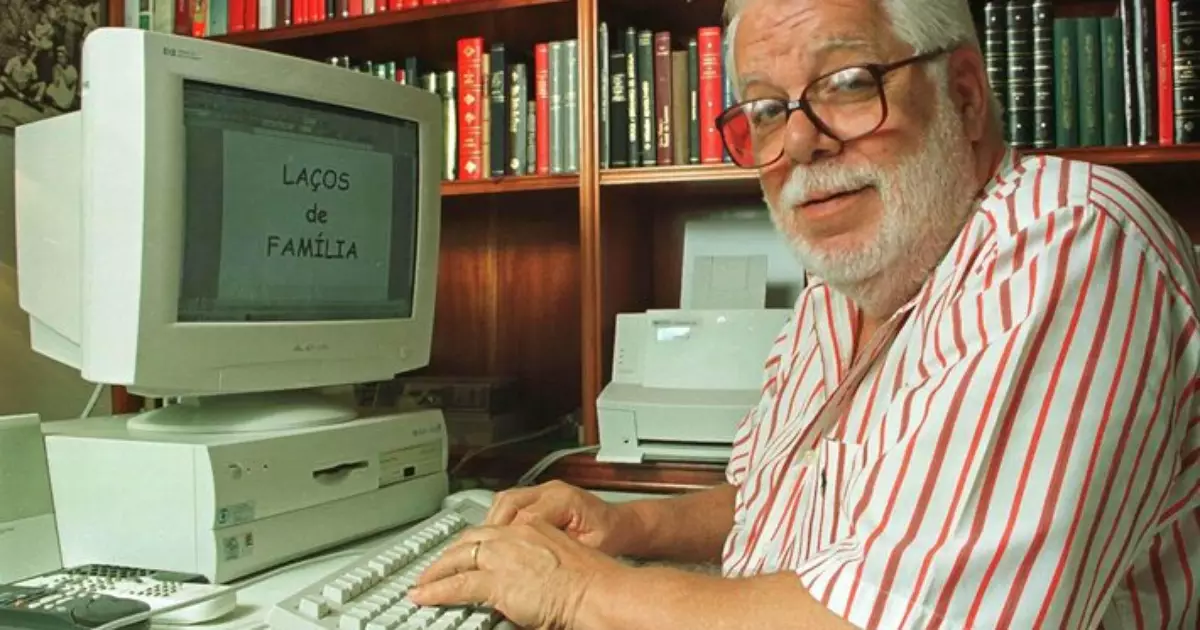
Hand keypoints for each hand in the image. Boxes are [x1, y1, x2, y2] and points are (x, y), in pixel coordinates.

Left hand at [408, 519, 626, 629]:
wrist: (595, 591)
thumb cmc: (588, 581)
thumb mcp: (557, 560)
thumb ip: (534, 562)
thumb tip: (523, 578)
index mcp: (530, 525)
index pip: (491, 530)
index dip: (471, 543)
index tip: (462, 552)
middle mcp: (512, 534)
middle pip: (468, 540)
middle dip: (448, 554)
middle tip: (434, 568)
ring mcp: (502, 556)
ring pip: (457, 559)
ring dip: (436, 571)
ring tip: (423, 583)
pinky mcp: (496, 580)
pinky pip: (456, 585)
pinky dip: (436, 591)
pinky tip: (424, 596)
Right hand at [484, 481, 630, 554]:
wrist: (622, 524)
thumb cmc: (611, 535)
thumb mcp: (589, 547)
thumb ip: (560, 551)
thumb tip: (535, 562)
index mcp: (564, 499)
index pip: (523, 516)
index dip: (507, 538)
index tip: (497, 555)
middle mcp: (552, 489)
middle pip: (507, 502)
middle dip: (492, 528)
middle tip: (483, 550)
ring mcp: (545, 489)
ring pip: (505, 499)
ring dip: (493, 521)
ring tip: (487, 544)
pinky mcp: (541, 495)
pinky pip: (511, 501)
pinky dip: (501, 518)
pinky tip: (500, 536)